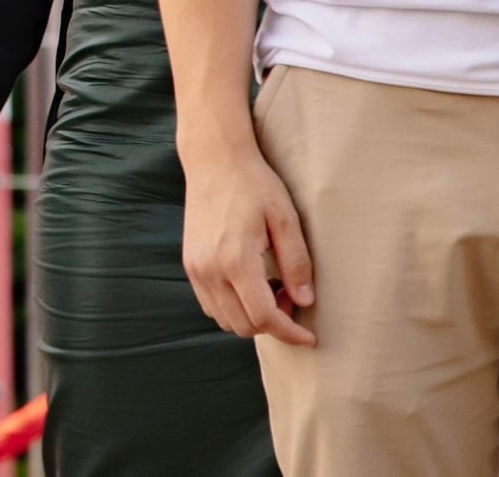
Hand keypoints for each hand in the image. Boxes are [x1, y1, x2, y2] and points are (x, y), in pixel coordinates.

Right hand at [180, 135, 315, 346]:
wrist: (214, 161)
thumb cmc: (253, 185)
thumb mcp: (285, 219)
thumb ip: (296, 263)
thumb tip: (304, 301)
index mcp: (235, 259)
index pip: (263, 317)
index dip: (289, 334)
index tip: (309, 337)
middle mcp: (208, 269)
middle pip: (243, 325)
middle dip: (272, 324)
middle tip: (290, 297)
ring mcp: (195, 267)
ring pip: (224, 319)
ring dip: (251, 316)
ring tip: (270, 287)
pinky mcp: (189, 263)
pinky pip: (210, 304)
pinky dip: (233, 306)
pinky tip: (249, 282)